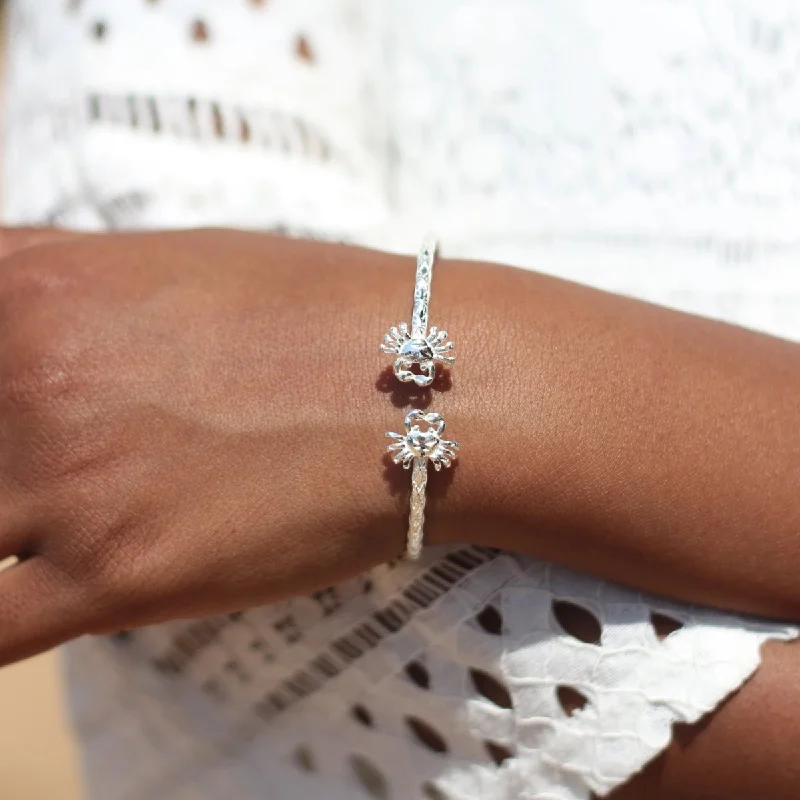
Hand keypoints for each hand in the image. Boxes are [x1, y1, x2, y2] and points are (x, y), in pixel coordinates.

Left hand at [0, 229, 421, 664]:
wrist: (425, 384)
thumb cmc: (315, 312)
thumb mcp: (172, 262)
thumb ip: (63, 282)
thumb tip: (16, 313)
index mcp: (29, 291)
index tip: (19, 418)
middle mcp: (24, 380)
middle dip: (5, 463)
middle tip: (93, 464)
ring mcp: (66, 484)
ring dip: (5, 530)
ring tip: (82, 522)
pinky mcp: (114, 579)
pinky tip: (54, 592)